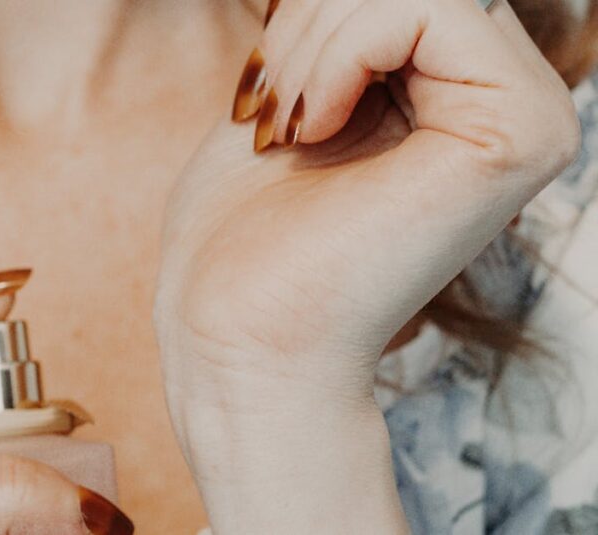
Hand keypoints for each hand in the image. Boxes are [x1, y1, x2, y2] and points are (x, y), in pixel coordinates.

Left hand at [155, 0, 578, 530]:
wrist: (240, 330)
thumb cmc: (243, 233)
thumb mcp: (285, 94)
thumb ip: (336, 33)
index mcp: (454, 97)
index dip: (317, 19)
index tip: (266, 97)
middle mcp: (506, 105)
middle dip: (313, 22)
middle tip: (271, 112)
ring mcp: (525, 119)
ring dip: (316, 40)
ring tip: (287, 126)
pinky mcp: (518, 134)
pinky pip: (432, 10)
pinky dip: (344, 51)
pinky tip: (314, 128)